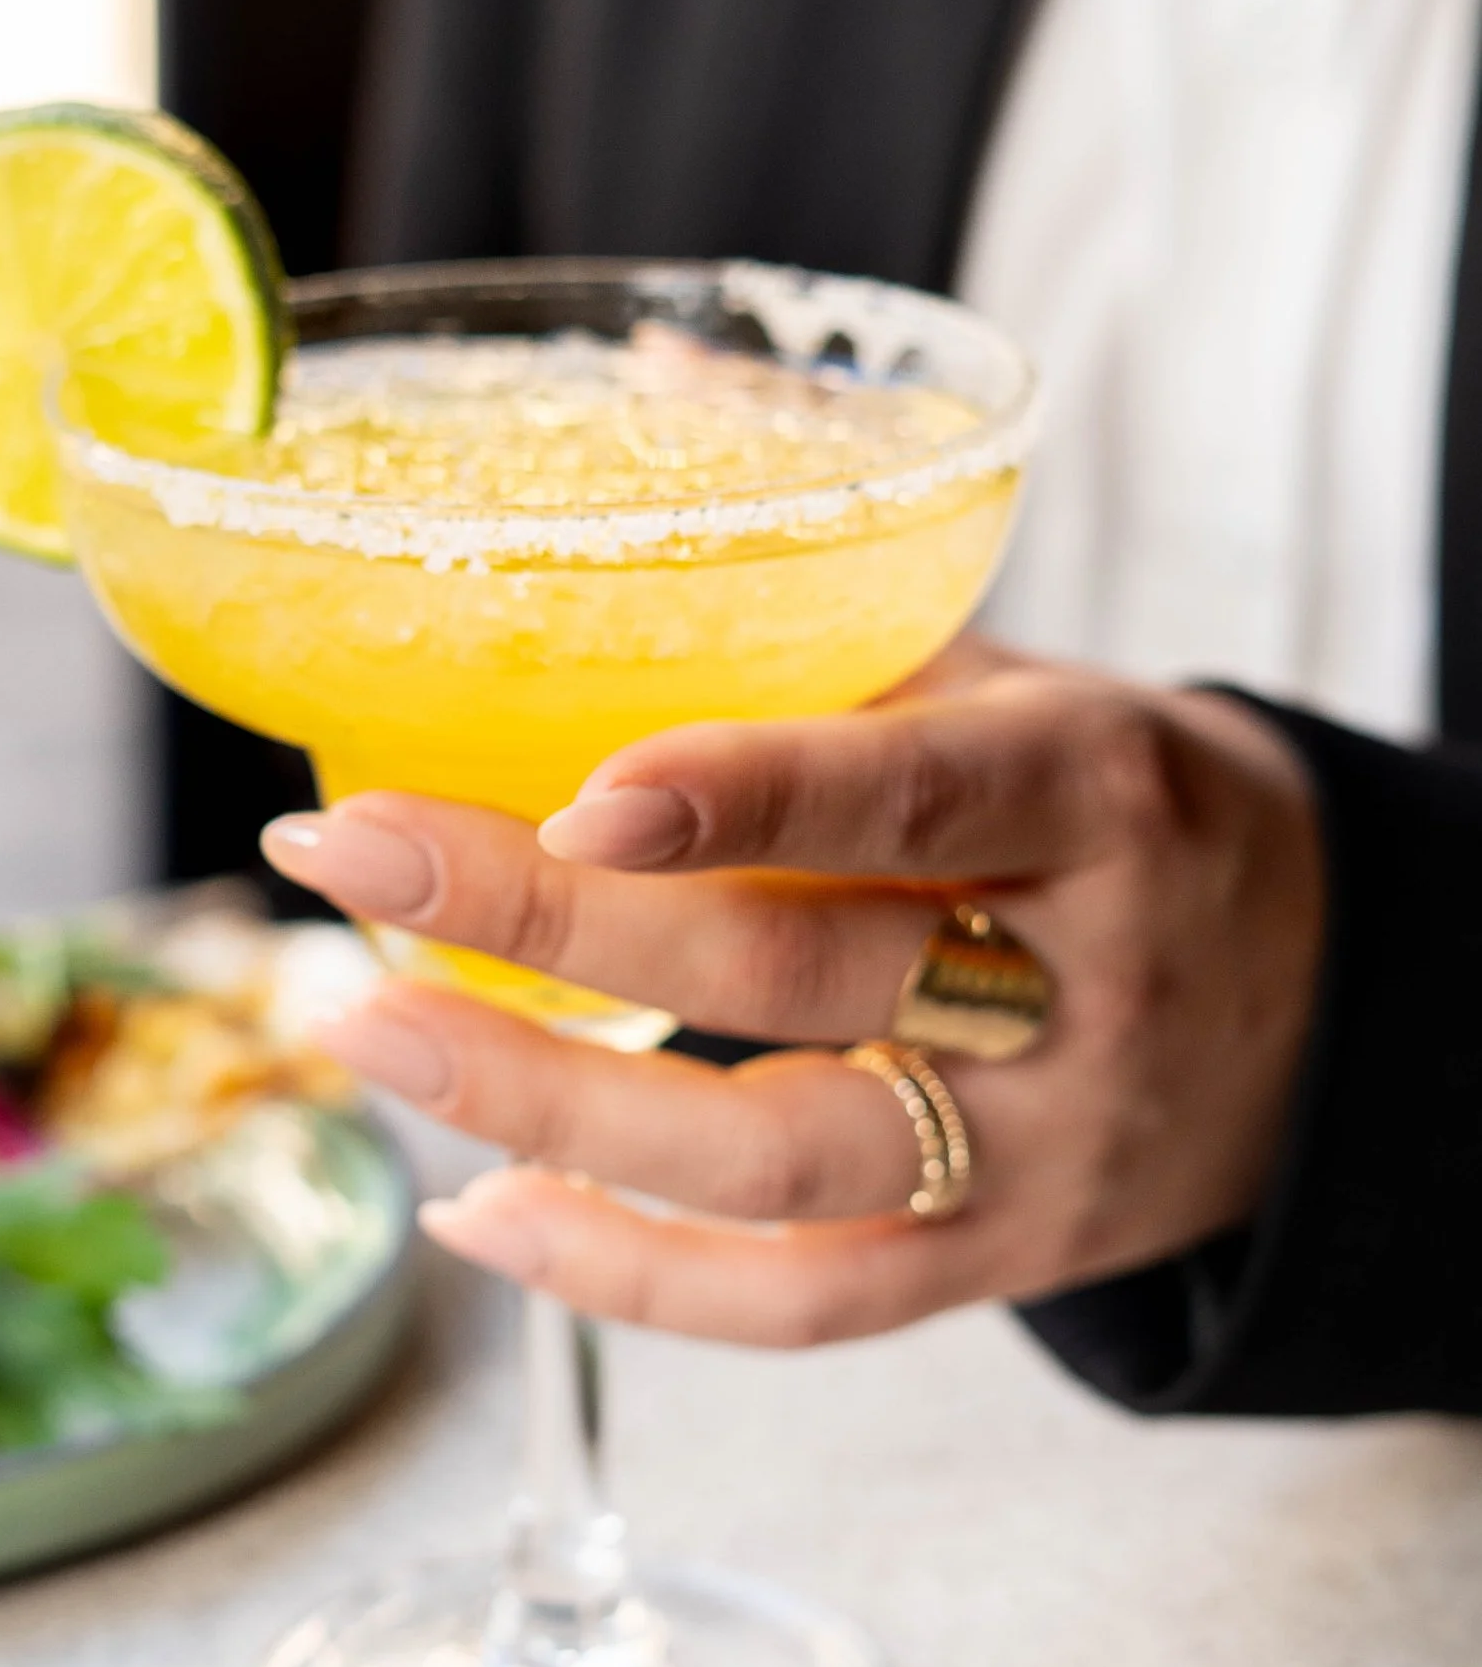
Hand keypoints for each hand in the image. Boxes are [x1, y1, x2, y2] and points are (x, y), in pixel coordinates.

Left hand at [259, 640, 1326, 1345]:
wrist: (1323, 1000)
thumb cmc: (1117, 810)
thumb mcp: (1023, 669)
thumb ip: (836, 557)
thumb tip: (649, 362)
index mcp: (1094, 793)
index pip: (911, 796)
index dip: (743, 796)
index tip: (570, 784)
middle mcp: (1077, 984)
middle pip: (796, 970)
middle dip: (543, 919)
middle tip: (342, 853)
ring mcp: (1034, 1147)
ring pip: (773, 1158)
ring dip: (543, 1104)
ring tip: (358, 1030)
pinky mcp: (989, 1265)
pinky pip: (799, 1304)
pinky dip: (625, 1280)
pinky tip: (475, 1213)